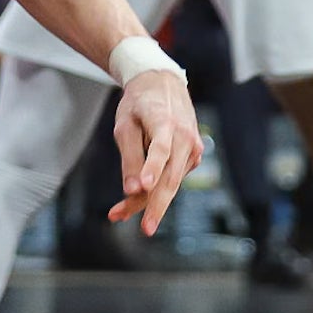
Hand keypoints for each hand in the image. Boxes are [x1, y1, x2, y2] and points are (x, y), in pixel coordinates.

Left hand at [106, 69, 201, 235]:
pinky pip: (173, 178)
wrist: (163, 84)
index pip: (160, 148)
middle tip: (145, 229)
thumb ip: (129, 157)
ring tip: (118, 213)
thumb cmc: (139, 104)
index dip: (152, 168)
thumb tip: (133, 189)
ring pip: (171, 182)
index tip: (144, 186)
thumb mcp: (125, 125)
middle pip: (170, 176)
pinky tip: (136, 193)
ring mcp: (193, 148)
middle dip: (156, 205)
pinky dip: (156, 190)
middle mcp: (185, 136)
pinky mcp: (194, 157)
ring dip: (148, 202)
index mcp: (165, 121)